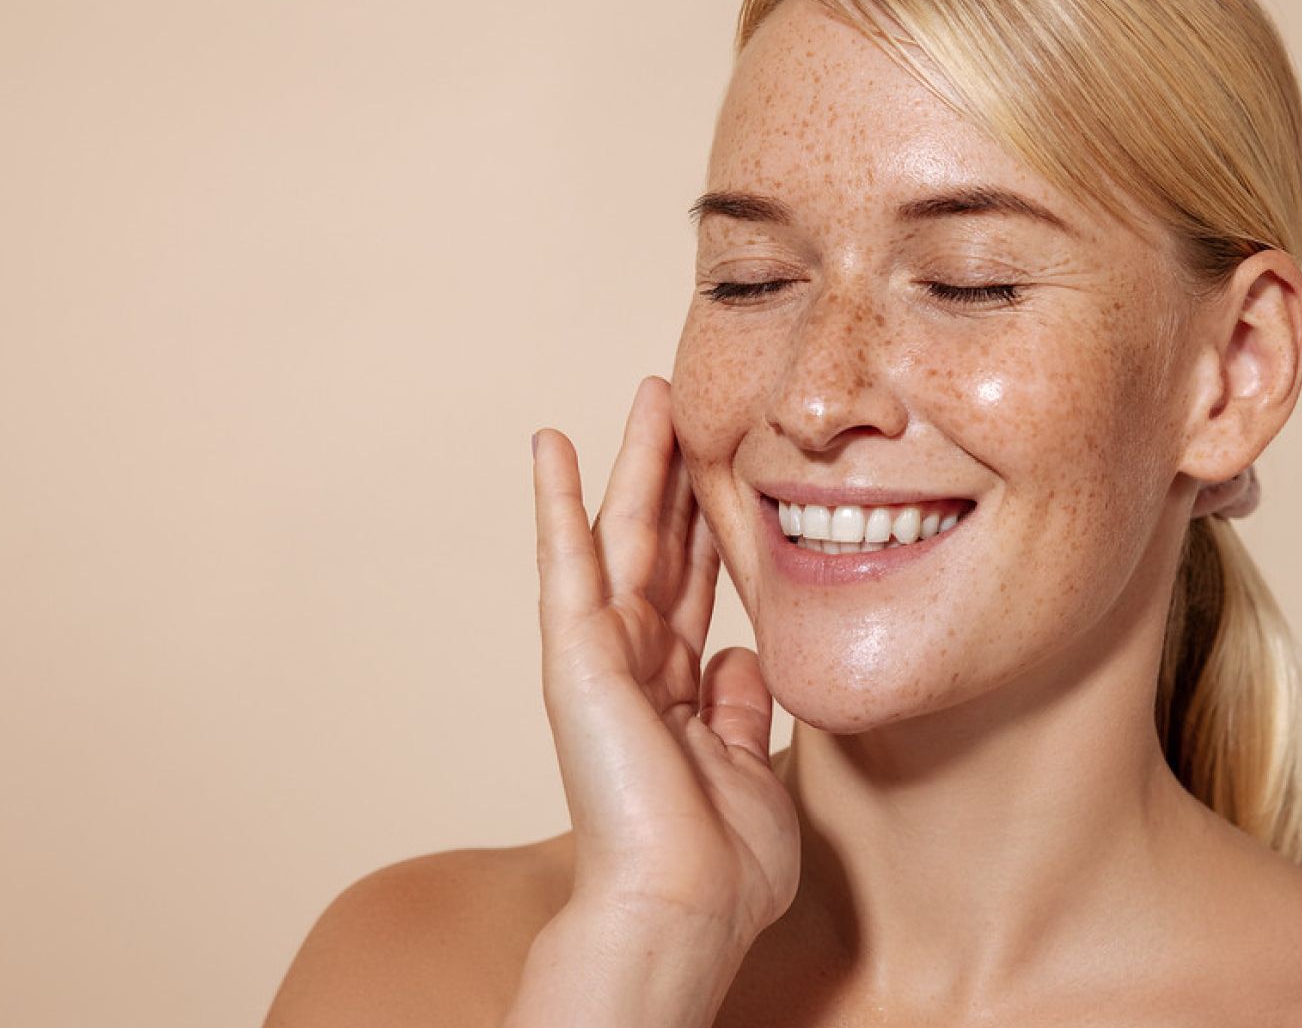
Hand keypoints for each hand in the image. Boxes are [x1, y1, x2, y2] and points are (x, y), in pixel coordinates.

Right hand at [530, 376, 799, 951]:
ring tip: (648, 396)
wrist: (681, 906)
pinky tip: (550, 444)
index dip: (708, 526)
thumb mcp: (751, 768)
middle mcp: (636, 666)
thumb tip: (739, 657)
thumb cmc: (719, 867)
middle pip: (659, 546)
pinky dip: (557, 499)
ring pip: (622, 536)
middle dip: (673, 474)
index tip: (725, 471)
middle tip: (680, 402)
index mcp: (678, 694)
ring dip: (635, 462)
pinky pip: (566, 561)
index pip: (695, 588)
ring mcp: (602, 657)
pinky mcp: (575, 654)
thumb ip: (743, 708)